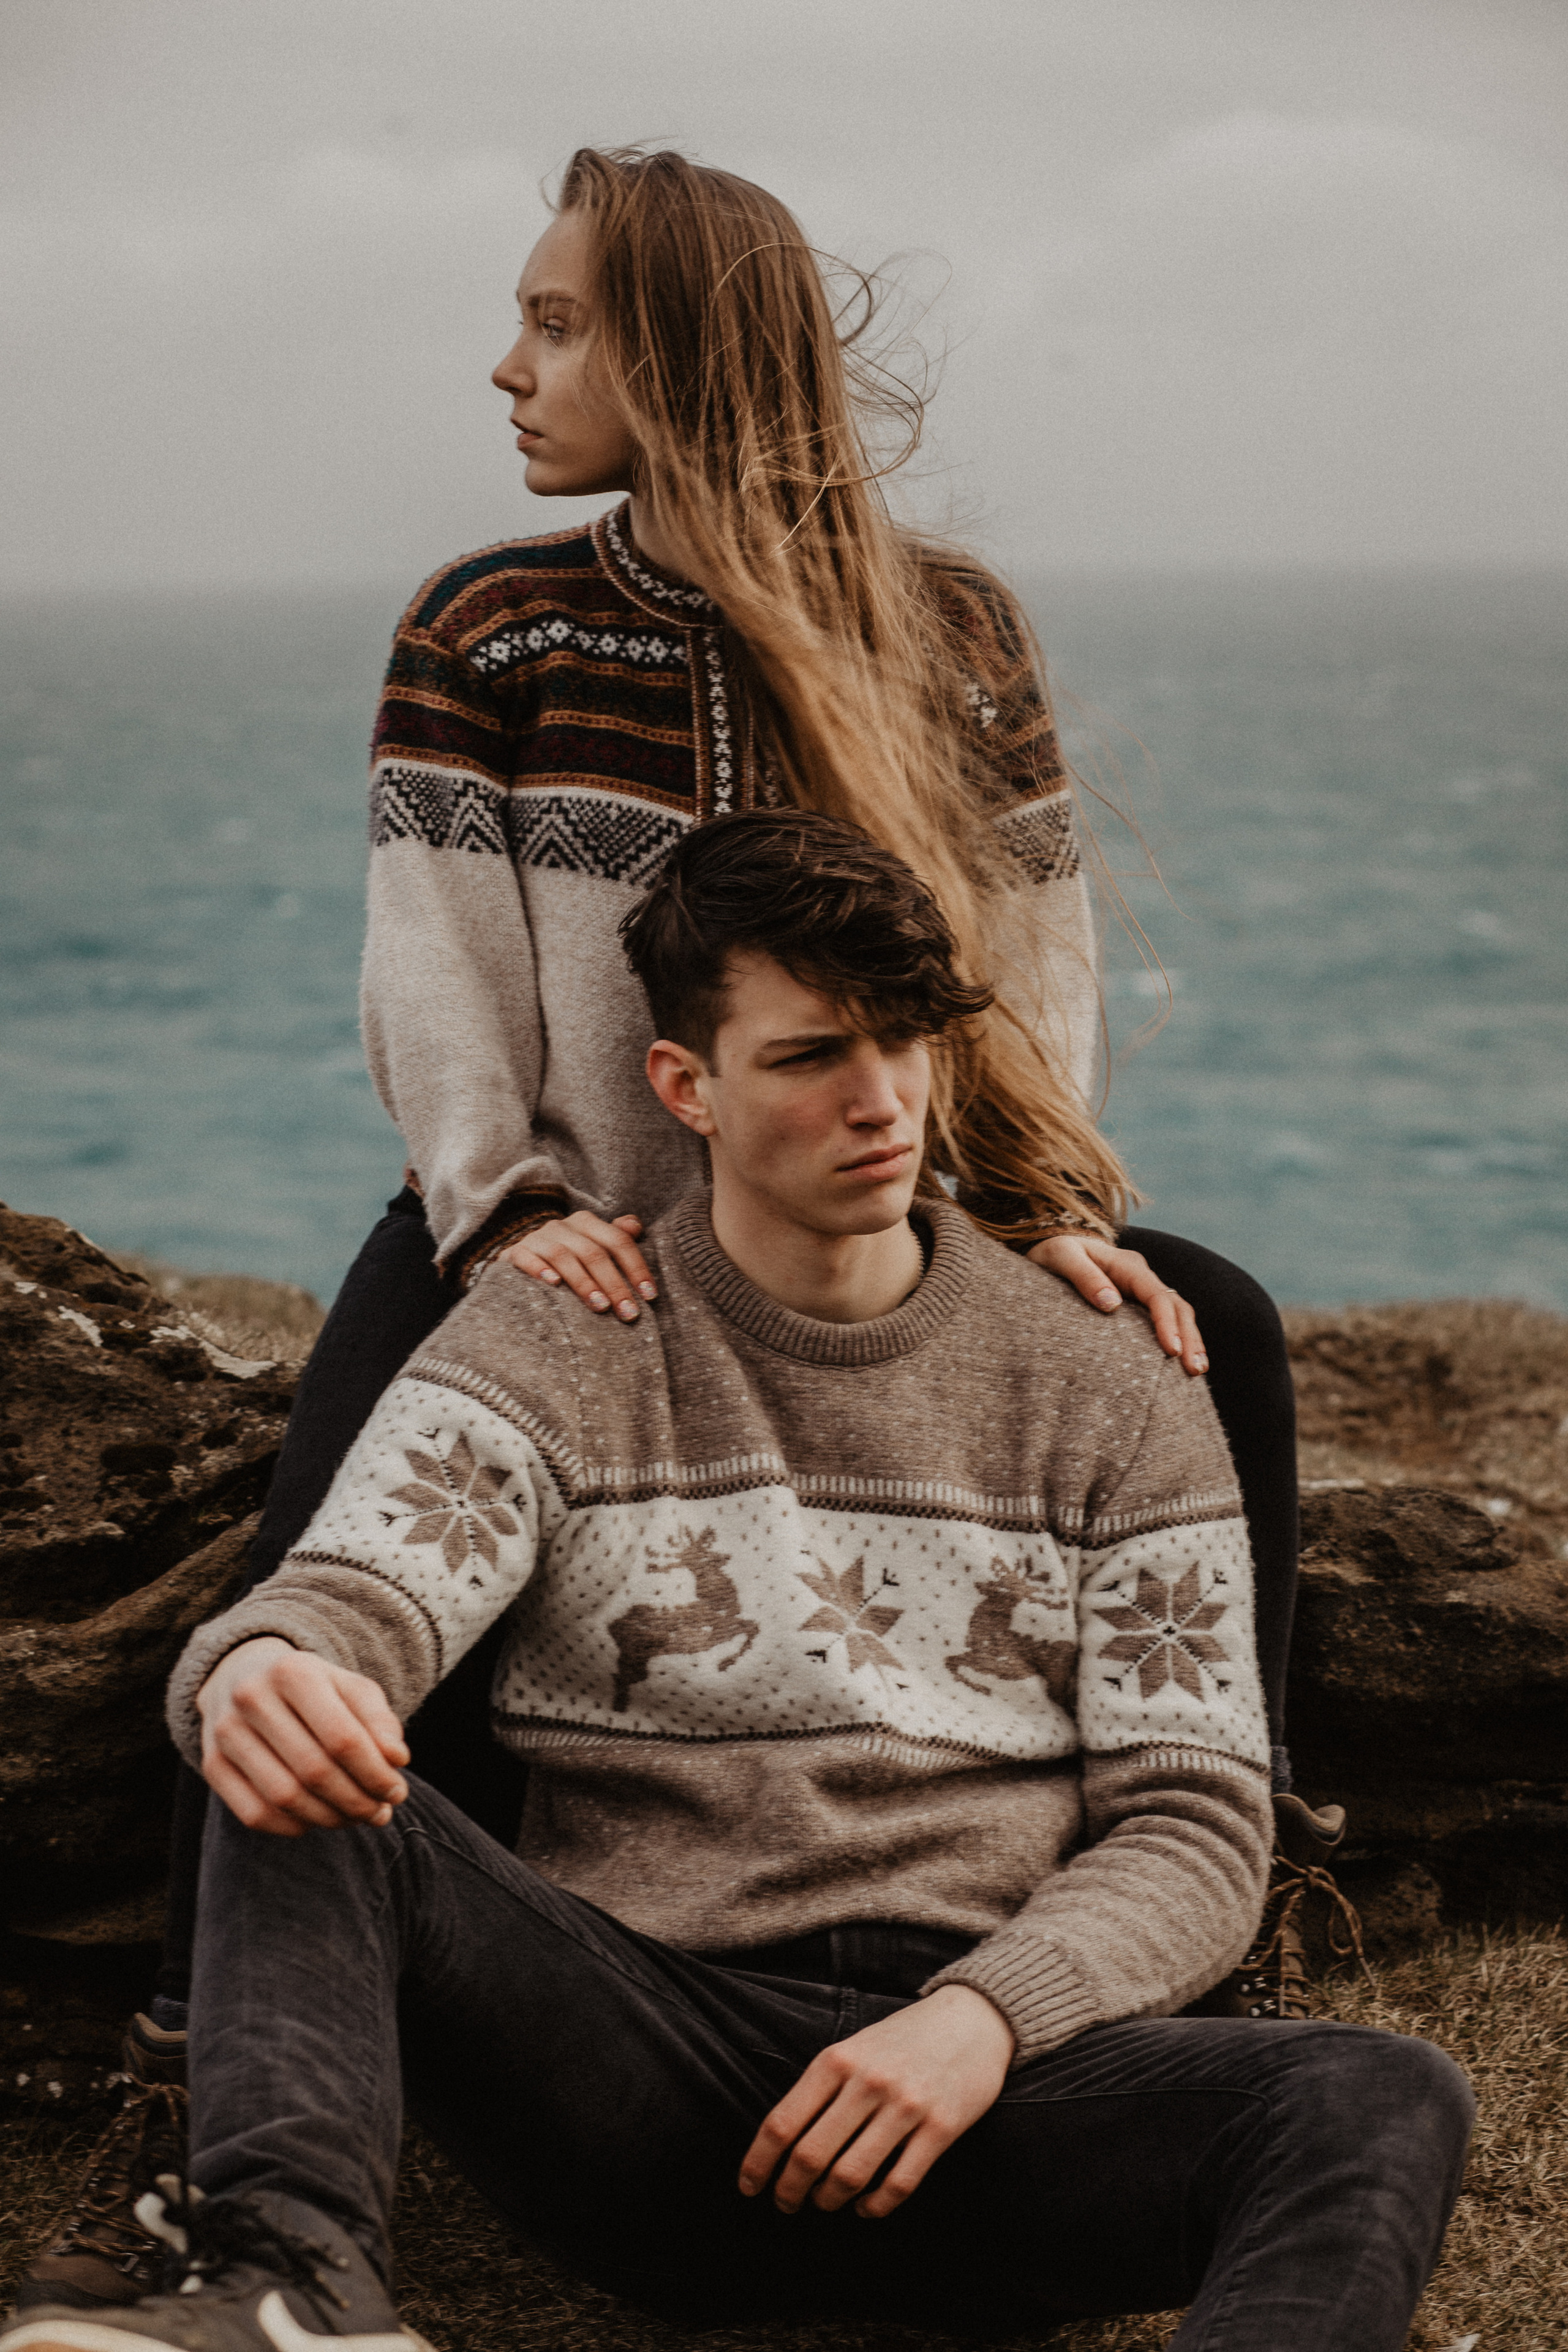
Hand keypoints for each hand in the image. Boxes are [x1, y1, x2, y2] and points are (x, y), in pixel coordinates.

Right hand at [196, 1637, 409, 1837]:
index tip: (397, 1792)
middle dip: (356, 1801)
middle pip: (314, 1771)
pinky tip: (316, 1820)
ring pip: (284, 1797)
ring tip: (355, 1818)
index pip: (342, 1738)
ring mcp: (225, 1732)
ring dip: (329, 1818)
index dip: (375, 1774)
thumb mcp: (350, 1688)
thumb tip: (396, 1760)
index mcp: (294, 1672)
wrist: (245, 1675)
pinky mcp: (212, 1763)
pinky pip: (254, 1814)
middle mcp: (252, 1698)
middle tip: (380, 1813)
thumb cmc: (312, 1688)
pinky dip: (292, 1826)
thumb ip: (379, 1720)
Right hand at [503, 1212, 655, 1320]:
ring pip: (564, 1256)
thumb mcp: (592, 1243)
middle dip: (614, 1284)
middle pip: (594, 1253)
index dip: (636, 1267)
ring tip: (600, 1307)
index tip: (649, 1296)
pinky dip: (540, 1269)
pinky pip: (527, 1258)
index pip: (618, 1241)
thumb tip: (636, 1226)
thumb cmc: (567, 1255)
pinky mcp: (515, 1252)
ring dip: (584, 1283)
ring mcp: (538, 1238)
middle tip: (629, 1313)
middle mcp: (563, 1226)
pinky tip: (553, 1285)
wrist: (519, 1254)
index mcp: (586, 1222)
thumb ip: (616, 1236)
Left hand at [737, 1984, 1012, 2219]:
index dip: (758, 2163)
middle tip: (786, 2204)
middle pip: (810, 2156)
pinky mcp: (941, 2128)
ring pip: (850, 2175)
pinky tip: (865, 2207)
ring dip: (829, 2201)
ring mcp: (906, 2106)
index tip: (749, 2187)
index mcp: (837, 2059)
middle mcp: (868, 2081)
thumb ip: (822, 2087)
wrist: (972, 2020)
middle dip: (790, 2191)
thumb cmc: (903, 2039)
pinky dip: (874, 2207)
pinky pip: (898, 2184)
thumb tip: (783, 2143)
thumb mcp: (854, 2047)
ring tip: (825, 2203)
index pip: (782, 2122)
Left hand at [1028, 1233, 1206, 1376]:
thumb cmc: (1055, 1251)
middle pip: (1176, 1306)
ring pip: (1176, 1313)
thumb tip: (1112, 1304)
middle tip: (1195, 1370)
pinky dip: (1177, 1338)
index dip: (1167, 1324)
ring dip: (1189, 1340)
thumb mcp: (1062, 1257)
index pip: (1157, 1296)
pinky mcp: (1137, 1302)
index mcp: (1128, 1265)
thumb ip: (1084, 1277)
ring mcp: (1142, 1289)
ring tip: (1196, 1371)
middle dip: (1190, 1337)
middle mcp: (1141, 1276)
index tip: (1172, 1351)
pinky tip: (1179, 1364)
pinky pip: (1164, 1319)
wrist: (1052, 1243)